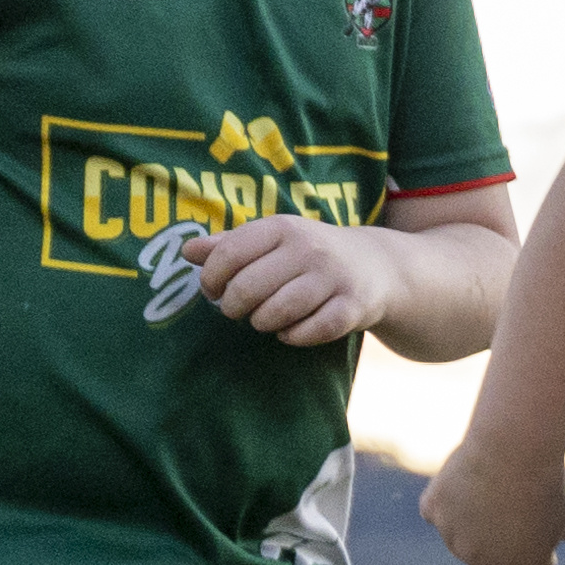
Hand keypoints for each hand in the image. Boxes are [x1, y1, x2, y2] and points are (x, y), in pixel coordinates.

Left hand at [198, 213, 397, 348]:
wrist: (377, 266)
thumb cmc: (309, 254)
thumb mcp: (272, 240)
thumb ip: (229, 245)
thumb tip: (187, 251)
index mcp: (283, 227)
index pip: (229, 254)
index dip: (211, 278)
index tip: (212, 290)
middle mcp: (309, 248)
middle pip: (248, 288)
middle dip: (234, 307)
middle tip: (237, 309)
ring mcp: (334, 278)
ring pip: (277, 313)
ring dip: (262, 323)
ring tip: (264, 319)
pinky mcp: (353, 307)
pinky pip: (310, 332)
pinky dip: (294, 336)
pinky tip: (291, 331)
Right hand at [427, 427, 564, 564]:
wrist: (514, 451)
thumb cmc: (548, 478)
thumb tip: (564, 536)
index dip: (543, 546)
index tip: (545, 519)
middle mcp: (483, 561)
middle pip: (492, 558)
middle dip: (503, 540)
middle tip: (514, 505)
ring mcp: (454, 538)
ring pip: (461, 535)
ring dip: (472, 519)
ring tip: (492, 486)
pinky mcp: (434, 510)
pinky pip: (435, 511)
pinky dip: (444, 500)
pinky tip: (459, 484)